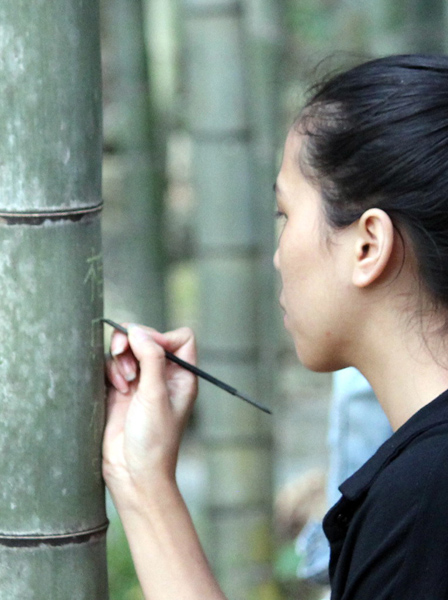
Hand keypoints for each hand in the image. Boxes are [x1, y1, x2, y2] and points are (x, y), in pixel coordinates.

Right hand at [103, 324, 197, 509]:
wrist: (132, 473)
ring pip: (127, 349)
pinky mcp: (120, 391)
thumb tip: (138, 330)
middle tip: (123, 353)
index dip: (162, 337)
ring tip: (124, 380)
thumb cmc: (154, 441)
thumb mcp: (156, 396)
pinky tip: (117, 388)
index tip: (147, 348)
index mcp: (182, 376)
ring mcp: (140, 383)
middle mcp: (162, 376)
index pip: (180, 338)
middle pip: (148, 338)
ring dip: (121, 357)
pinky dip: (112, 370)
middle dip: (134, 342)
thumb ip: (150, 359)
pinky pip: (112, 365)